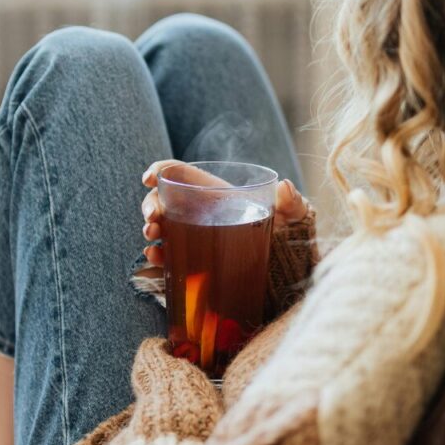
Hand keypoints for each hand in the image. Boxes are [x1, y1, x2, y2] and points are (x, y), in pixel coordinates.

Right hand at [140, 160, 308, 266]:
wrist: (293, 275)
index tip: (150, 178)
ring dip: (151, 230)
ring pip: (163, 229)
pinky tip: (157, 256)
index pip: (182, 175)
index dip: (162, 170)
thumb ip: (292, 203)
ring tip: (152, 237)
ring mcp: (197, 239)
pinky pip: (172, 258)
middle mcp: (202, 214)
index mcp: (218, 194)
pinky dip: (159, 257)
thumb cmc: (293, 238)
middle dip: (151, 205)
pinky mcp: (197, 264)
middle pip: (166, 201)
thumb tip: (284, 186)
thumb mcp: (295, 217)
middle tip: (152, 219)